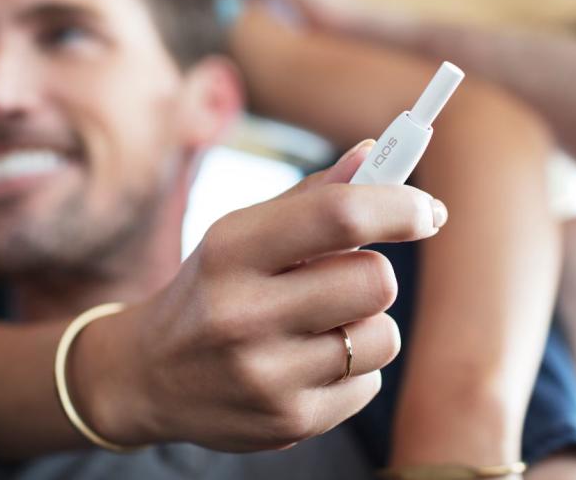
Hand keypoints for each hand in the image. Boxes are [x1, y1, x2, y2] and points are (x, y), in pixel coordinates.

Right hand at [89, 141, 445, 450]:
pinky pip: (369, 384)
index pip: (339, 215)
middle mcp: (244, 314)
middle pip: (374, 281)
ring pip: (383, 336)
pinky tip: (305, 364)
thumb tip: (374, 152)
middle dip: (371, 273)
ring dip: (364, 325)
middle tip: (345, 276)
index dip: (398, 207)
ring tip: (317, 325)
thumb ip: (311, 197)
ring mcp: (267, 376)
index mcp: (231, 250)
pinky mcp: (289, 423)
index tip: (427, 210)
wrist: (148, 376)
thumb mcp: (241, 234)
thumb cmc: (210, 289)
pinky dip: (351, 369)